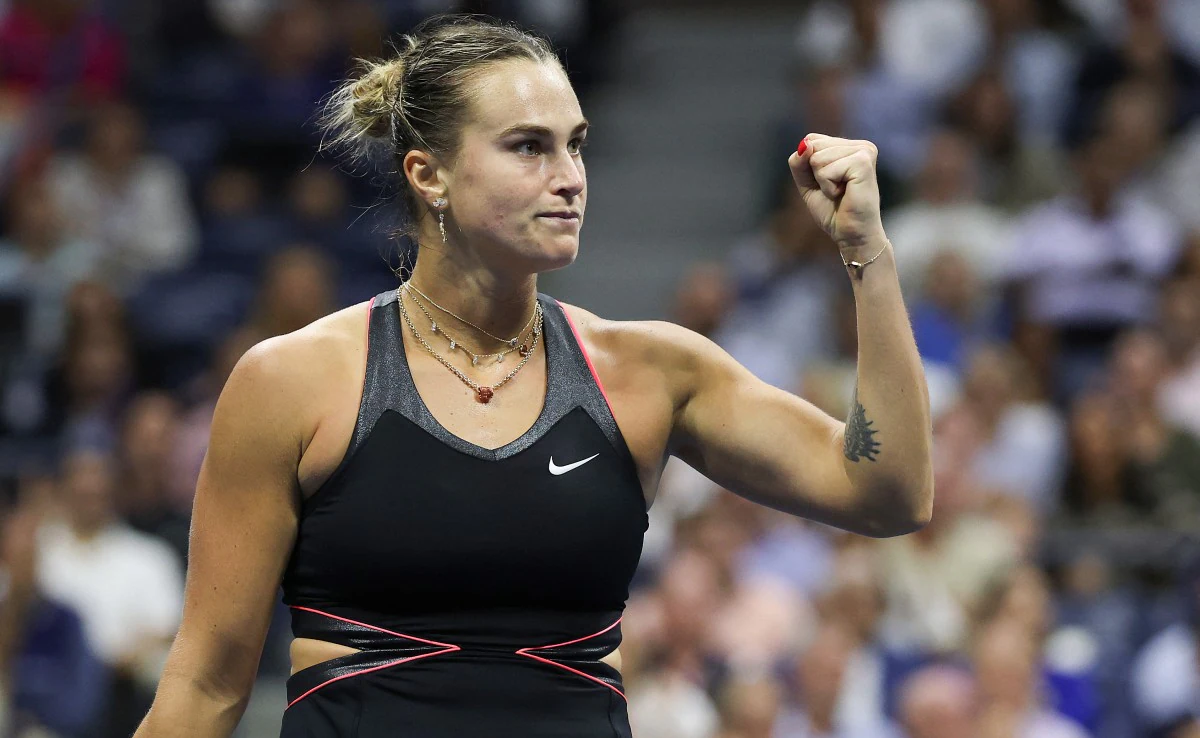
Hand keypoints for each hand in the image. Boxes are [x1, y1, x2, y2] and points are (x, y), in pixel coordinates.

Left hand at [788, 134, 884, 252]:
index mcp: (850, 146)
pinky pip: (825, 171)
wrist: (851, 235)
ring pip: (817, 158)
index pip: (811, 140)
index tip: (829, 183)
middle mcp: (861, 145)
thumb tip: (806, 145)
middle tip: (836, 190)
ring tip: (841, 192)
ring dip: (823, 182)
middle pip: (813, 146)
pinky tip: (844, 194)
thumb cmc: (833, 211)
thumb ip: (800, 161)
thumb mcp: (807, 182)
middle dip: (816, 174)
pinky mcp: (863, 162)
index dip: (809, 166)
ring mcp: (864, 151)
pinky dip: (828, 187)